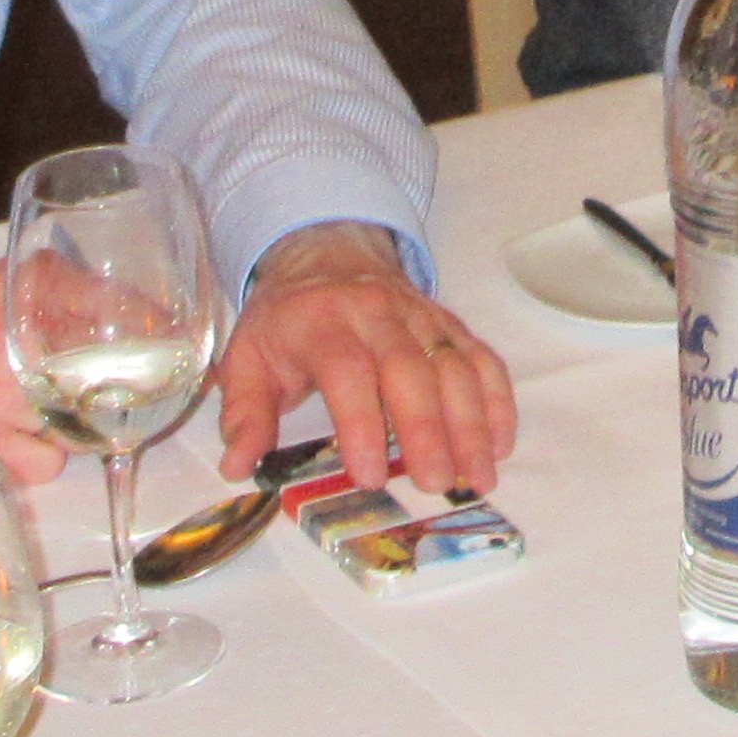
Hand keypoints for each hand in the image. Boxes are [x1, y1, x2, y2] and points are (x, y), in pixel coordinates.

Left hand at [219, 224, 515, 495]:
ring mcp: (421, 316)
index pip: (348, 370)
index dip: (361, 423)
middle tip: (437, 483)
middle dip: (428, 429)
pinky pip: (482, 357)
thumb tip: (237, 468)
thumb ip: (245, 414)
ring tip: (477, 478)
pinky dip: (498, 400)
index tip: (370, 475)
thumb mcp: (247, 358)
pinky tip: (501, 445)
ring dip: (471, 422)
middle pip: (411, 369)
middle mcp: (378, 314)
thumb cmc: (287, 320)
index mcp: (323, 323)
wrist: (328, 253)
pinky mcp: (450, 324)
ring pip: (454, 365)